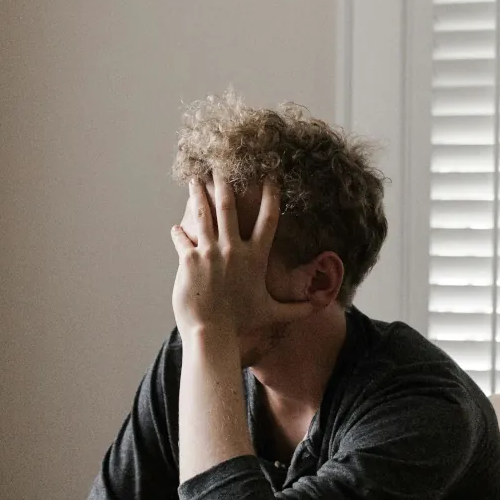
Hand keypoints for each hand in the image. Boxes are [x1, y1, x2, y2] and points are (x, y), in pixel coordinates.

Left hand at [170, 174, 312, 339]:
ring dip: (198, 195)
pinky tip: (176, 227)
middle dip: (225, 183)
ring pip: (203, 214)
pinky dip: (179, 232)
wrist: (213, 334)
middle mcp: (233, 249)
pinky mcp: (189, 259)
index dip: (270, 195)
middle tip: (221, 165)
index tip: (270, 176)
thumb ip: (298, 309)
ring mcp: (210, 252)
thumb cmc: (242, 324)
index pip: (268, 219)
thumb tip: (323, 308)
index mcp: (255, 257)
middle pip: (229, 206)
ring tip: (194, 179)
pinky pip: (182, 238)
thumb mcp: (273, 314)